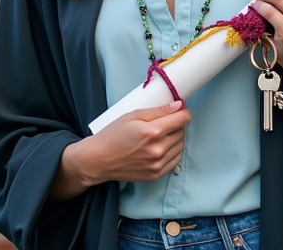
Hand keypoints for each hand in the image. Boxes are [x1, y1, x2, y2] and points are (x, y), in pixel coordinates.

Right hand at [51, 101, 190, 198]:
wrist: (100, 160)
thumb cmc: (113, 135)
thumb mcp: (133, 115)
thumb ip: (158, 110)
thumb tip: (179, 106)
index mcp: (153, 132)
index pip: (182, 119)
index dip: (183, 112)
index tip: (179, 110)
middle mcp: (158, 150)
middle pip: (182, 132)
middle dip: (177, 124)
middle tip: (164, 122)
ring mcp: (158, 165)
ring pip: (180, 146)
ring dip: (175, 138)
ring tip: (161, 135)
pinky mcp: (156, 175)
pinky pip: (175, 160)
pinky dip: (173, 152)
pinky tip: (162, 147)